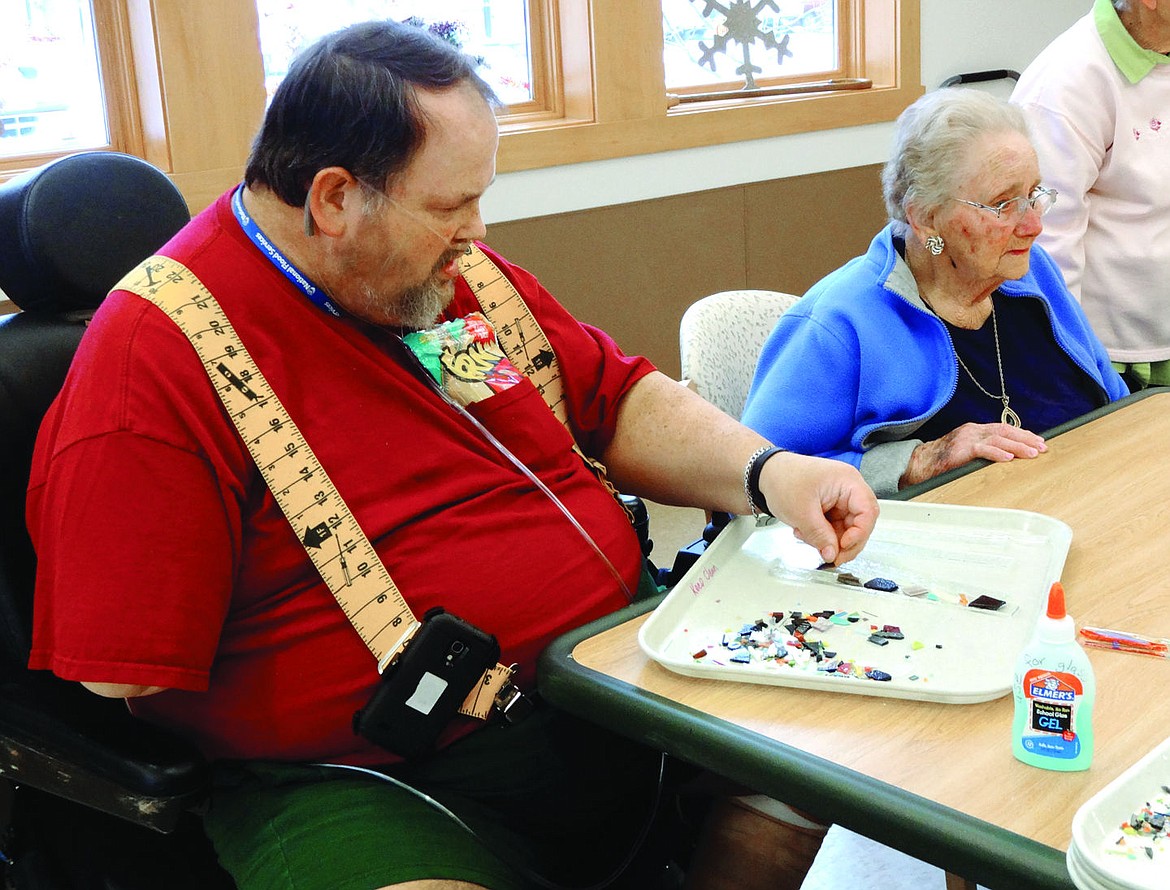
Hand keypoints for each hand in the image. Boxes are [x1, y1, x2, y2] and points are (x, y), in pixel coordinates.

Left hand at [757, 452, 877, 564]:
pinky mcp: (830, 507)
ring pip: (846, 529)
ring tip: (807, 536)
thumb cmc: (782, 479)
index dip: (860, 533)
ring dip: (829, 539)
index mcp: (848, 481)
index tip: (843, 546)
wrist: (764, 474)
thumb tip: (833, 554)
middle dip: (845, 542)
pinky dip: (821, 535)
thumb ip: (820, 536)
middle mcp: (848, 489)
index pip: (868, 511)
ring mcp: (839, 499)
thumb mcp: (801, 511)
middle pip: (860, 523)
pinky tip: (804, 531)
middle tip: (831, 556)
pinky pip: (834, 527)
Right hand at [901, 422, 1046, 487]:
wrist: (915, 464)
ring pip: (997, 438)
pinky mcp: (959, 450)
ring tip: (1032, 453)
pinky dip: (997, 453)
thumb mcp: (964, 452)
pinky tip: (1008, 458)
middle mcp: (971, 431)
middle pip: (1004, 430)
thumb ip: (982, 451)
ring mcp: (965, 439)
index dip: (1022, 434)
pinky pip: (982, 449)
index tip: (1037, 441)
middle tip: (1042, 447)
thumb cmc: (939, 462)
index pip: (1003, 428)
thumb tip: (1006, 458)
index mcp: (973, 430)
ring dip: (1017, 446)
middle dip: (1025, 438)